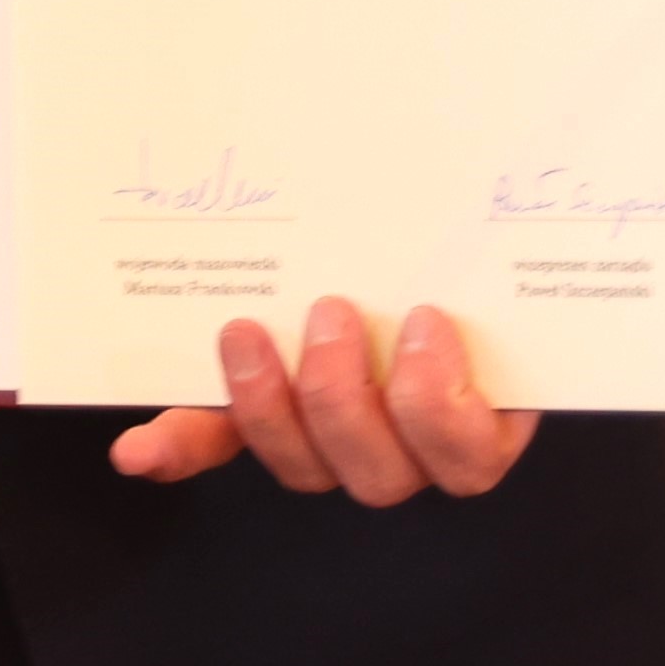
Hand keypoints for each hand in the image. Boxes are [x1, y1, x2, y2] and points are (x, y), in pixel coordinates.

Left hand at [113, 296, 536, 500]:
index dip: (443, 405)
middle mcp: (405, 452)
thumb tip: (526, 193)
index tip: (425, 321)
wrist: (408, 271)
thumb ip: (472, 261)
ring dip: (267, 406)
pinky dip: (178, 449)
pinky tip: (138, 450)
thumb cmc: (450, 274)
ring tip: (246, 332)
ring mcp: (331, 449)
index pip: (469, 451)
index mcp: (473, 422)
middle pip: (378, 472)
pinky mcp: (264, 426)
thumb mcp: (470, 268)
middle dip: (345, 395)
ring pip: (304, 468)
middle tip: (331, 310)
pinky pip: (220, 449)